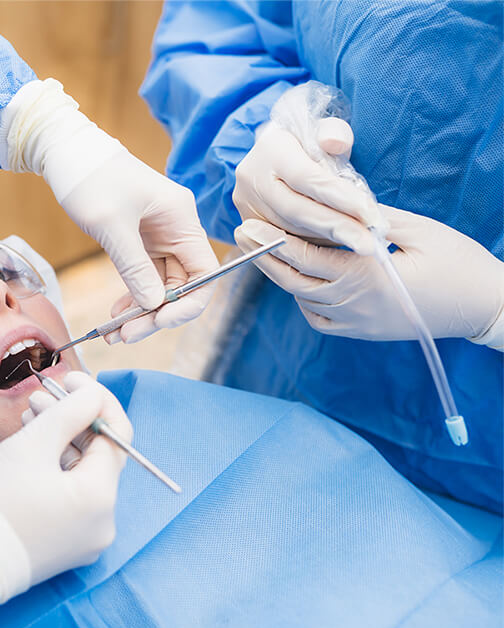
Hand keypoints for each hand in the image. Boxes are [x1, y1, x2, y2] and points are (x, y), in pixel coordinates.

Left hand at [0, 79, 218, 336]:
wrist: (67, 153)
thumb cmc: (92, 178)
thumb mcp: (112, 225)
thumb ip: (135, 266)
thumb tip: (154, 304)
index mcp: (182, 219)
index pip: (204, 273)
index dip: (189, 304)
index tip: (160, 321)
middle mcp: (176, 230)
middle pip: (183, 286)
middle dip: (158, 315)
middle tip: (127, 336)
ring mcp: (158, 238)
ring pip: (161, 287)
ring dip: (143, 313)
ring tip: (116, 335)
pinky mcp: (139, 243)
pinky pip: (143, 279)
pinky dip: (132, 299)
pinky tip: (115, 316)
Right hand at [0, 372, 128, 627]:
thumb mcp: (32, 445)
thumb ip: (69, 412)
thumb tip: (93, 395)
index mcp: (101, 496)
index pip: (117, 434)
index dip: (95, 400)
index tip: (69, 379)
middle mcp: (104, 521)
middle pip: (98, 455)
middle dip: (73, 419)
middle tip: (41, 395)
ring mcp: (86, 538)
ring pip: (81, 474)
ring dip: (61, 442)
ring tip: (30, 416)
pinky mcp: (66, 546)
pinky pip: (71, 497)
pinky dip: (55, 470)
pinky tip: (31, 450)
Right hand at [233, 118, 380, 253]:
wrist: (273, 159)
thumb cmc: (307, 144)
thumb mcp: (325, 130)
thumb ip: (335, 133)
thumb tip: (335, 144)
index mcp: (270, 150)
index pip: (307, 178)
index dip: (340, 198)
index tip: (371, 216)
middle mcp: (252, 179)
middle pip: (296, 210)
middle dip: (337, 228)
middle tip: (369, 244)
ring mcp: (247, 205)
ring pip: (289, 231)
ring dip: (327, 240)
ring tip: (360, 243)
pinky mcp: (249, 225)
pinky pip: (283, 242)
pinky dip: (314, 246)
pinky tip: (338, 246)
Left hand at [234, 206, 503, 342]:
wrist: (483, 307)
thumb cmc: (458, 263)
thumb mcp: (418, 230)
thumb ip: (372, 218)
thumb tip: (337, 201)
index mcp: (365, 276)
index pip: (305, 257)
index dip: (272, 241)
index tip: (248, 225)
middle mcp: (354, 304)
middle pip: (293, 281)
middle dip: (265, 257)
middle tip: (242, 234)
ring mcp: (357, 323)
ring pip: (303, 299)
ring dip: (284, 276)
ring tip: (268, 250)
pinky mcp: (362, 333)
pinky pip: (319, 319)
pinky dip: (305, 299)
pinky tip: (304, 280)